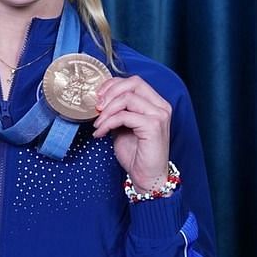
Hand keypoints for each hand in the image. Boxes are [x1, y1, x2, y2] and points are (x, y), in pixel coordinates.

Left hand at [92, 75, 171, 190]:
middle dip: (109, 93)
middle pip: (133, 83)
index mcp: (155, 103)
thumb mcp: (122, 126)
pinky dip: (107, 123)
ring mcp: (159, 115)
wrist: (147, 175)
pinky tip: (101, 134)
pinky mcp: (153, 126)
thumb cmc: (136, 153)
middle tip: (96, 108)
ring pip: (126, 98)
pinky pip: (123, 116)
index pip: (134, 81)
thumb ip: (116, 111)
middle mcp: (160, 106)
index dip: (113, 85)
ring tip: (98, 125)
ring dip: (106, 111)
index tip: (98, 97)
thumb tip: (99, 101)